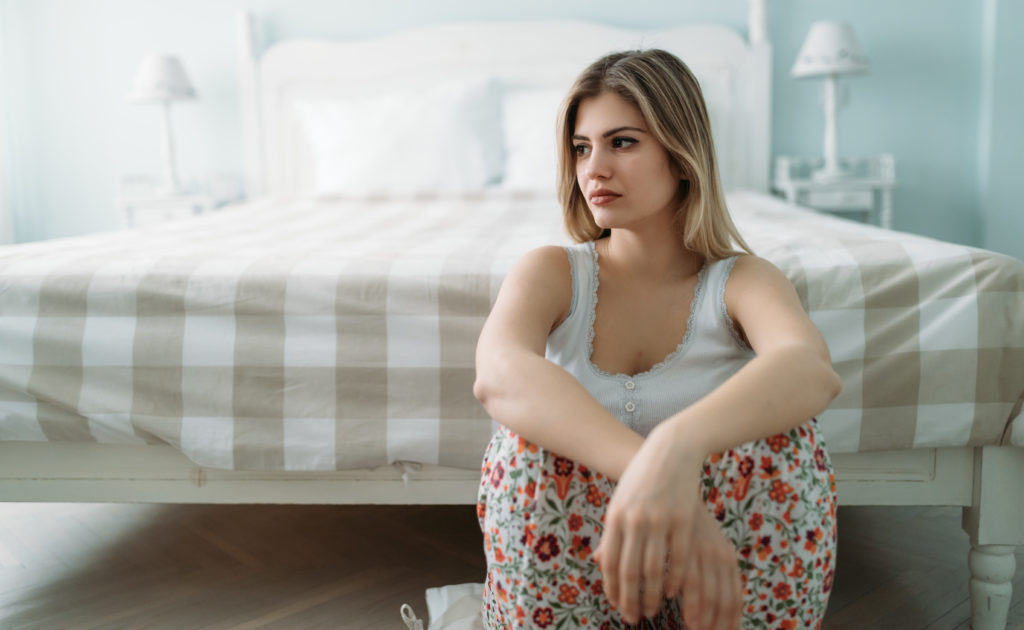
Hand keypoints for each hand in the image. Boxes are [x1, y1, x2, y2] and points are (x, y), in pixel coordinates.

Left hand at [592, 424, 703, 623]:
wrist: (670, 450)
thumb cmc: (642, 478)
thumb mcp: (621, 502)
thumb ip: (612, 533)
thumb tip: (602, 562)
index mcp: (615, 516)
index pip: (610, 562)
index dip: (613, 589)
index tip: (616, 607)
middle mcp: (634, 520)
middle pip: (629, 571)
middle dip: (630, 599)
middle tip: (632, 618)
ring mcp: (659, 520)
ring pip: (654, 569)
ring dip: (651, 595)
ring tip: (651, 610)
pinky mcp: (683, 519)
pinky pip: (679, 557)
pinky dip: (675, 579)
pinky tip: (673, 592)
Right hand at [677, 499, 742, 629]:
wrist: (672, 481)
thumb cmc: (688, 520)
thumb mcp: (706, 544)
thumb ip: (713, 575)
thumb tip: (719, 612)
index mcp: (728, 557)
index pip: (733, 600)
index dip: (728, 623)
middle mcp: (719, 553)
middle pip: (721, 602)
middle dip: (713, 626)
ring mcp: (701, 547)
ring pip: (702, 593)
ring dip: (694, 616)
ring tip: (688, 628)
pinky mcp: (682, 541)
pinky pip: (682, 574)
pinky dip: (677, 593)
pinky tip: (667, 600)